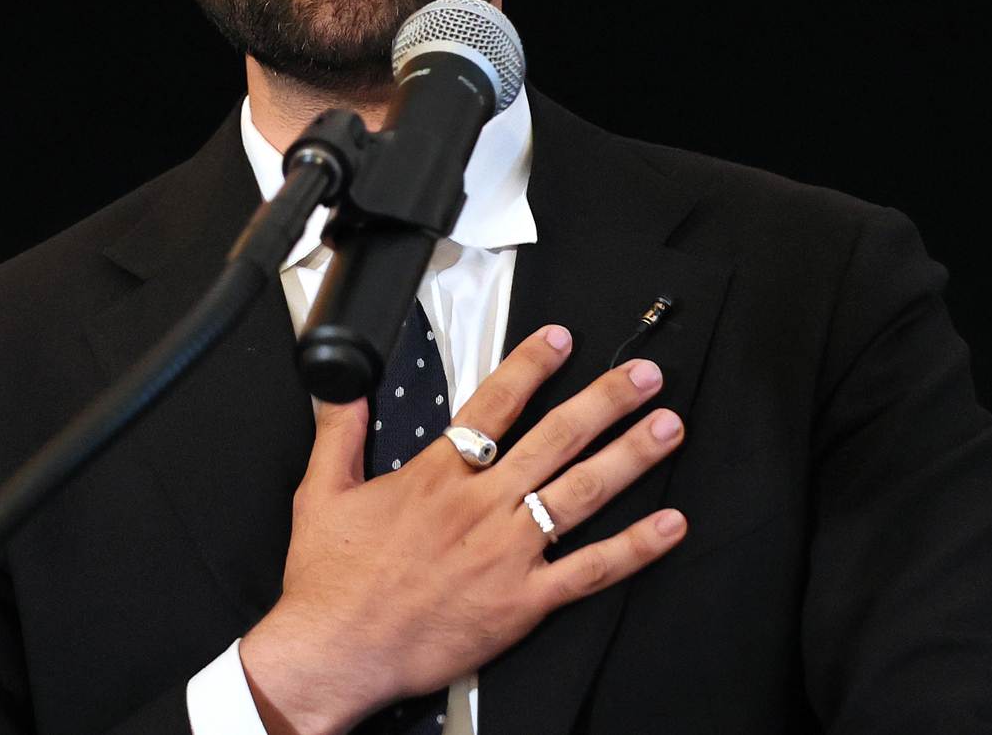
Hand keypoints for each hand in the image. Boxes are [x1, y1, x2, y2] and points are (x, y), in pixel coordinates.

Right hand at [238, 325, 687, 734]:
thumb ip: (339, 432)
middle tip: (643, 376)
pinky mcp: (522, 602)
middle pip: (556, 438)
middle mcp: (480, 507)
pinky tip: (669, 526)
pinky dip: (634, 548)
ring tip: (667, 427)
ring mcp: (506, 553)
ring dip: (630, 456)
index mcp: (436, 477)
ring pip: (581, 492)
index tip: (563, 339)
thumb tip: (343, 389)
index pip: (495, 405)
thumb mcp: (322, 492)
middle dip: (605, 400)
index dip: (532, 365)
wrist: (335, 653)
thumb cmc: (329, 582)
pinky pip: (589, 570)